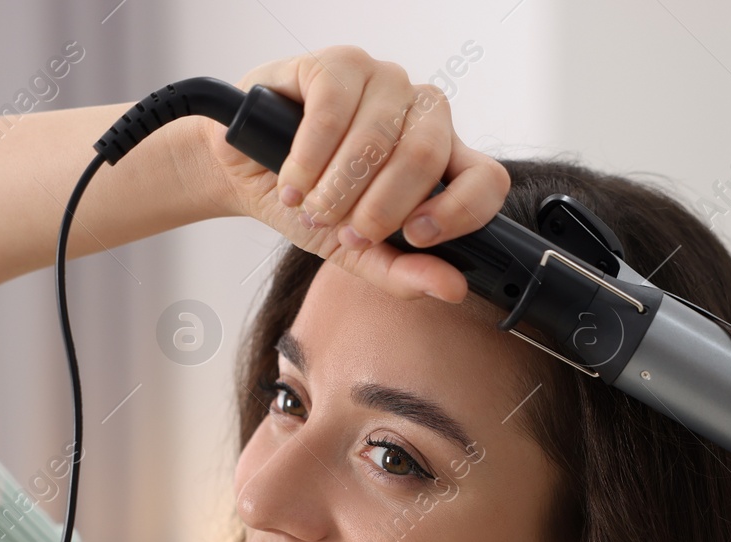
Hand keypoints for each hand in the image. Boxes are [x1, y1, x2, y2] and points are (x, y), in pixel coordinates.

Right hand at [200, 45, 509, 302]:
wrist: (246, 174)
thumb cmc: (308, 203)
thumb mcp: (355, 250)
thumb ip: (402, 272)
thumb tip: (452, 289)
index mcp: (441, 157)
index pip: (485, 179)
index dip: (459, 212)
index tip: (415, 236)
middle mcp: (420, 113)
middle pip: (427, 157)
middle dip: (379, 208)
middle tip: (343, 228)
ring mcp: (383, 82)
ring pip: (378, 139)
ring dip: (335, 188)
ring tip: (309, 205)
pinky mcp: (339, 64)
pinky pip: (333, 113)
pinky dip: (307, 159)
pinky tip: (292, 180)